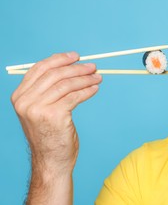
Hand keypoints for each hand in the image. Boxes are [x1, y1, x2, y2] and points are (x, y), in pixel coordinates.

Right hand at [11, 52, 101, 203]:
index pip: (40, 69)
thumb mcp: (41, 109)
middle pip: (55, 74)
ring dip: (86, 79)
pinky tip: (95, 89)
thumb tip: (70, 67)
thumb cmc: (50, 134)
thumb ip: (47, 90)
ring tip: (98, 78)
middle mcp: (25, 101)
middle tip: (93, 67)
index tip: (76, 56)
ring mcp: (38, 108)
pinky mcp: (54, 115)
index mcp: (20, 96)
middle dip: (77, 68)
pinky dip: (88, 90)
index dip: (59, 59)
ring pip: (67, 84)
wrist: (51, 160)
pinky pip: (75, 96)